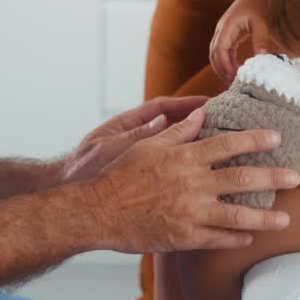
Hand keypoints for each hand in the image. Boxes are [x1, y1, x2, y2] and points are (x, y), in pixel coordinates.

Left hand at [58, 96, 208, 184]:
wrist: (74, 198)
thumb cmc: (85, 170)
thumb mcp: (109, 150)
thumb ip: (136, 136)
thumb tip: (163, 119)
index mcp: (128, 125)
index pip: (162, 107)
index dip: (185, 102)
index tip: (208, 101)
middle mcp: (138, 136)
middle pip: (173, 122)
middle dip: (196, 118)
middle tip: (224, 116)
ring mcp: (143, 154)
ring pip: (174, 143)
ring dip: (195, 139)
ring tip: (223, 141)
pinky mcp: (146, 173)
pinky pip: (171, 163)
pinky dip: (187, 161)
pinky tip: (207, 169)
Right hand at [88, 108, 298, 253]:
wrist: (99, 210)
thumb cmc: (121, 175)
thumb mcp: (147, 145)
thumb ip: (177, 131)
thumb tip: (201, 113)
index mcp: (185, 158)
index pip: (228, 144)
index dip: (254, 139)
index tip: (276, 136)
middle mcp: (193, 185)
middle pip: (241, 179)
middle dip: (272, 178)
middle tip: (295, 177)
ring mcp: (191, 213)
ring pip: (237, 215)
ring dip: (264, 217)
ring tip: (284, 219)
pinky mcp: (185, 237)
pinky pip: (218, 239)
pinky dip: (236, 238)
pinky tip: (250, 237)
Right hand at [209, 0, 274, 82]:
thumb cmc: (262, 5)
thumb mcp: (263, 22)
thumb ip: (261, 40)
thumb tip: (261, 59)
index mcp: (228, 25)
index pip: (219, 49)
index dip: (224, 65)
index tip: (233, 77)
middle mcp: (222, 28)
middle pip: (214, 53)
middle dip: (220, 69)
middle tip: (231, 84)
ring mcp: (224, 30)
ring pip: (216, 52)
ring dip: (222, 66)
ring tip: (232, 80)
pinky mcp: (230, 33)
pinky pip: (224, 49)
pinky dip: (227, 61)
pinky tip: (235, 70)